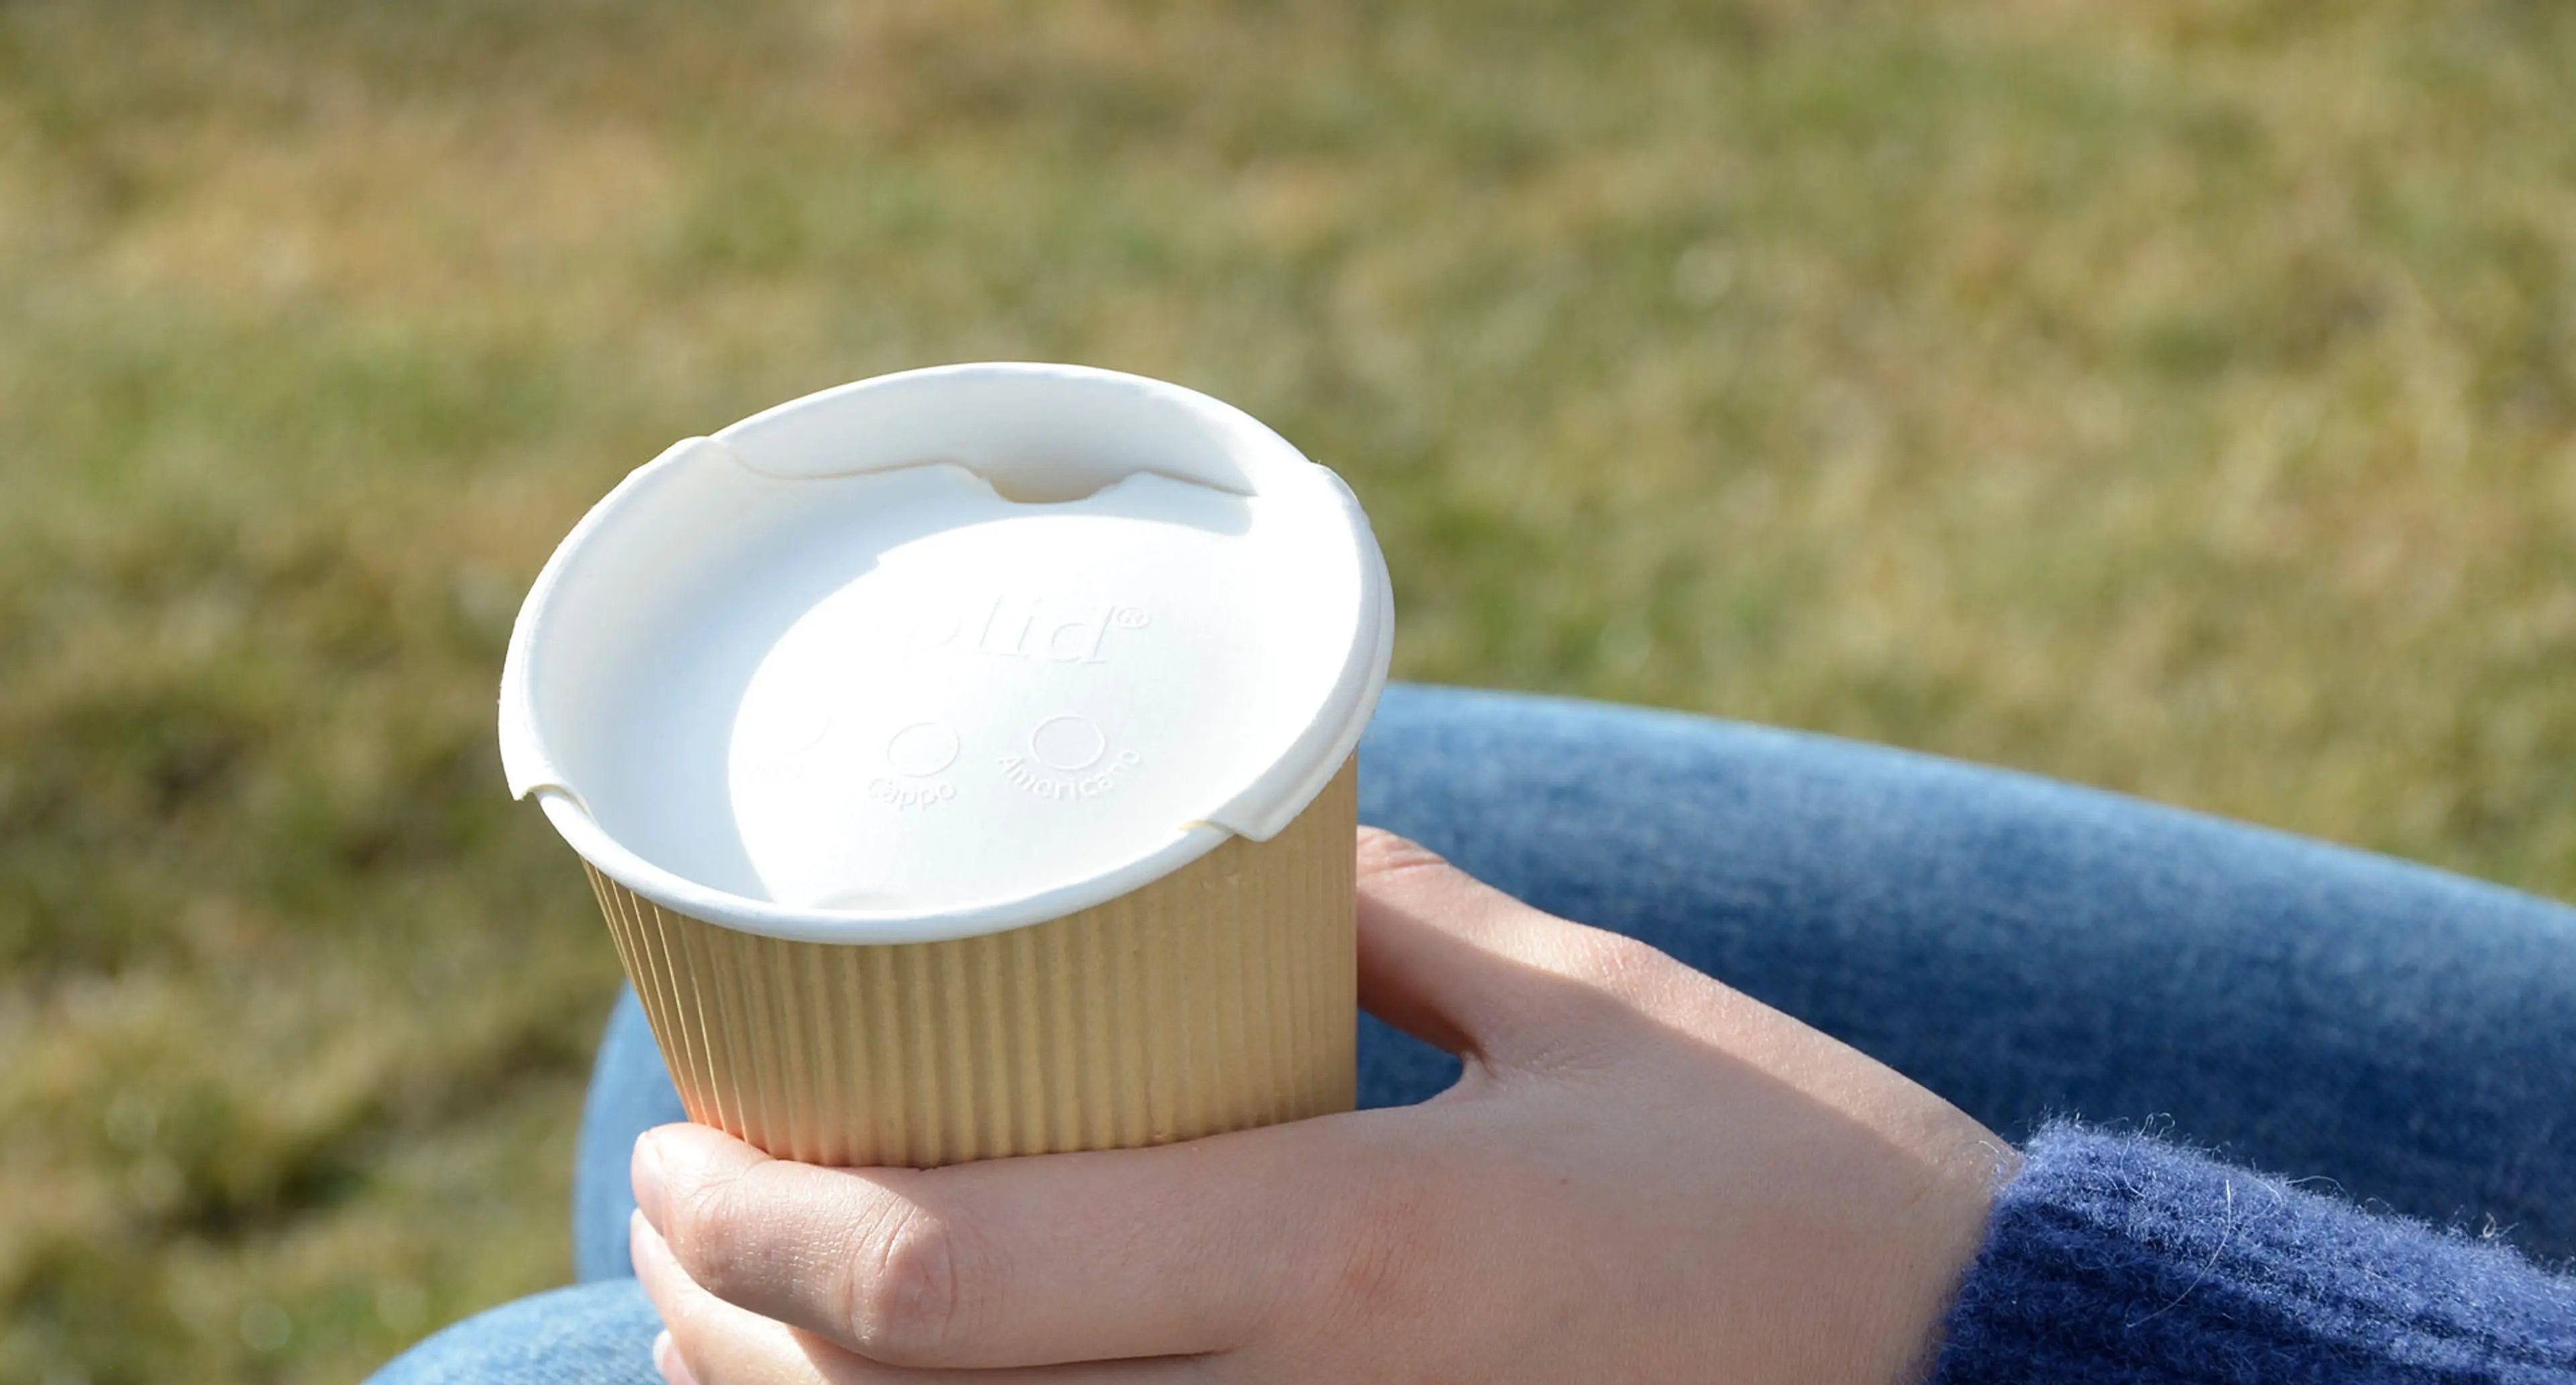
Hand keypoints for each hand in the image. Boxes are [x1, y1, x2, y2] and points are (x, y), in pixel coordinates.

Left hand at [628, 829, 2015, 1383]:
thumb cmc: (1811, 1191)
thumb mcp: (1599, 1011)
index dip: (744, 1233)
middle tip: (665, 1213)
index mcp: (1360, 1250)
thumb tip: (1243, 838)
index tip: (669, 1151)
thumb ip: (1396, 914)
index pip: (945, 1281)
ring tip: (733, 1328)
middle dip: (715, 1334)